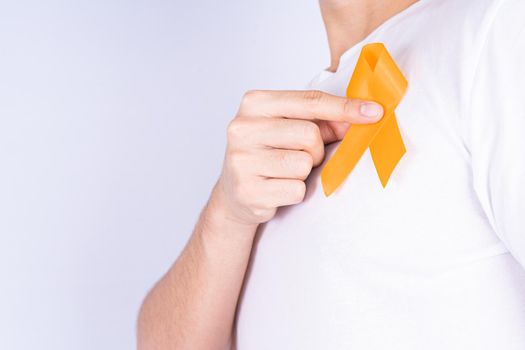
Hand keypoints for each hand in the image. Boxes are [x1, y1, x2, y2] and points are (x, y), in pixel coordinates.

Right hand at [210, 89, 383, 226]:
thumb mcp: (289, 127)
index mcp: (254, 103)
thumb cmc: (269, 153)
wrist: (234, 192)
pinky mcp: (248, 190)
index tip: (375, 112)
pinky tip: (277, 188)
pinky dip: (295, 192)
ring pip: (303, 164)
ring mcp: (242, 160)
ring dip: (304, 172)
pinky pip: (296, 189)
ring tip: (284, 172)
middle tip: (300, 155)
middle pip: (309, 134)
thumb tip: (365, 115)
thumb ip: (322, 120)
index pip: (309, 101)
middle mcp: (242, 128)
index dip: (345, 107)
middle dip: (315, 149)